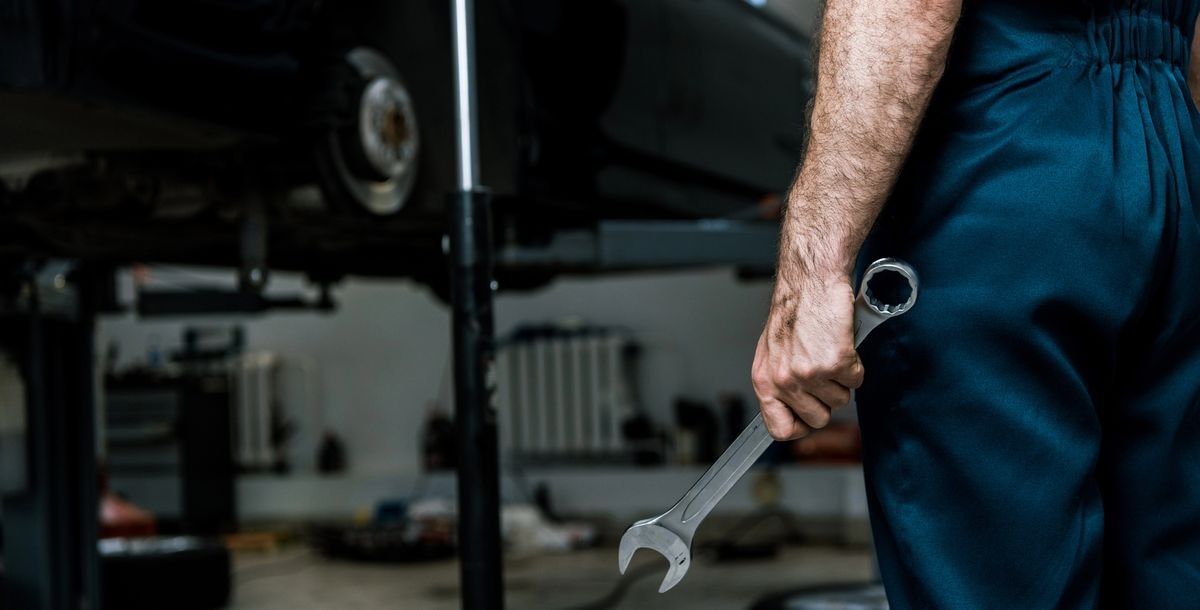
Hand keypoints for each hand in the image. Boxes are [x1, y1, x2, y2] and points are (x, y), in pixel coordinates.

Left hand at [751, 275, 864, 440]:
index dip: (799, 427)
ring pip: (840, 400)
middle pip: (818, 419)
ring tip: (829, 351)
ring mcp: (809, 374)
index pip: (779, 429)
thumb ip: (779, 385)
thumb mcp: (773, 355)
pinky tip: (841, 345)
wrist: (811, 284)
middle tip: (823, 373)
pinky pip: (856, 381)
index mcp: (764, 381)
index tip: (808, 417)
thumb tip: (789, 413)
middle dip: (827, 399)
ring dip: (841, 379)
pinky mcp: (835, 362)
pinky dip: (855, 365)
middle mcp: (784, 381)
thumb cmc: (794, 314)